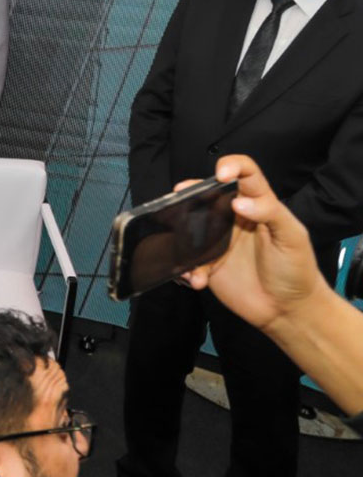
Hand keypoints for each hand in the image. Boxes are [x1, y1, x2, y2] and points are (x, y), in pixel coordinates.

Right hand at [178, 154, 326, 331]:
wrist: (288, 311)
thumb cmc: (296, 269)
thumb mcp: (293, 237)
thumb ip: (270, 213)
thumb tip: (239, 201)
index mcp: (258, 205)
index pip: (245, 174)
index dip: (232, 166)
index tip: (221, 174)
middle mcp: (234, 218)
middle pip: (208, 193)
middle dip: (191, 189)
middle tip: (180, 193)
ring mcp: (218, 240)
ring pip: (191, 223)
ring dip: (181, 229)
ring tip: (181, 241)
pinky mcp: (208, 263)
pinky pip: (189, 259)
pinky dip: (187, 268)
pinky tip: (196, 279)